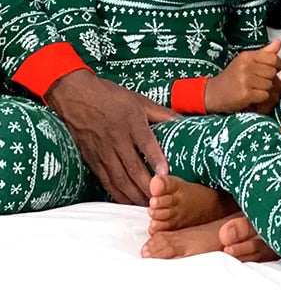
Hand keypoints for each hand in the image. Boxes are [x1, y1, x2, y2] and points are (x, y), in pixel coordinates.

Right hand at [45, 69, 176, 205]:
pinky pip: (105, 180)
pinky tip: (127, 201)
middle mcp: (116, 139)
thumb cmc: (111, 97)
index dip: (156, 159)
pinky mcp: (92, 159)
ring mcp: (103, 151)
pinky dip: (117, 193)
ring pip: (119, 178)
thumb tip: (182, 121)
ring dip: (133, 194)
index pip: (146, 143)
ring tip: (147, 205)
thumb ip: (161, 113)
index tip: (166, 173)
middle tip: (160, 198)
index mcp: (131, 122)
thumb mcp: (139, 100)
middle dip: (146, 186)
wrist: (77, 97)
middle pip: (132, 167)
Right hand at [204, 39, 280, 113]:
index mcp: (247, 56)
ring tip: (254, 89)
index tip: (271, 70)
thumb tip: (278, 42)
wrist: (213, 93)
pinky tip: (252, 96)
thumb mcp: (245, 61)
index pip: (273, 58)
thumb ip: (263, 53)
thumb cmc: (232, 77)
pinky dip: (261, 98)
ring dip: (265, 89)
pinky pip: (265, 95)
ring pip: (269, 84)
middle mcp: (246, 66)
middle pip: (272, 72)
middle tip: (259, 82)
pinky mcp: (245, 94)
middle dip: (269, 79)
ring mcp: (245, 80)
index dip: (276, 65)